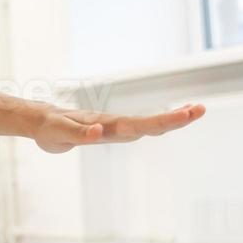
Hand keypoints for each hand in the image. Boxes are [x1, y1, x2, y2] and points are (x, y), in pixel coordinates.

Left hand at [31, 102, 205, 153]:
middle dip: (176, 118)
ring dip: (172, 120)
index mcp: (108, 125)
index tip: (187, 113)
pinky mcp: (112, 132)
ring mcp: (116, 128)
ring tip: (195, 110)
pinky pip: (138, 127)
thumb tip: (100, 131)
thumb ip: (80, 134)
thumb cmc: (50, 128)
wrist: (42, 122)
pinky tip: (174, 118)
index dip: (165, 120)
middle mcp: (115, 125)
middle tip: (201, 109)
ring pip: (148, 125)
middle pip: (150, 123)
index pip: (141, 124)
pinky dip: (159, 123)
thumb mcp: (60, 133)